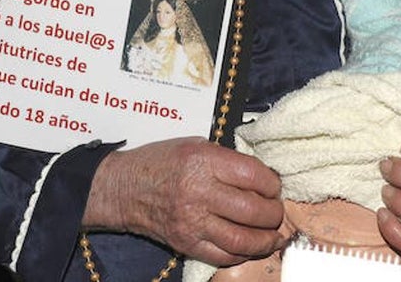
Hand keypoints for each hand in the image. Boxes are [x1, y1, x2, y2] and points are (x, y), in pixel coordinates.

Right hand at [85, 137, 284, 266]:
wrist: (124, 188)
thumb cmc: (161, 162)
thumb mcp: (195, 144)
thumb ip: (227, 159)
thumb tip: (261, 176)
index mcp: (202, 161)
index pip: (253, 176)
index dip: (272, 183)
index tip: (274, 186)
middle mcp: (198, 192)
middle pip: (252, 211)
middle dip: (274, 214)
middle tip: (276, 211)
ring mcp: (191, 221)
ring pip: (242, 239)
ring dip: (265, 240)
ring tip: (272, 234)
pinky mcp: (185, 243)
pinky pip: (222, 256)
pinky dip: (242, 254)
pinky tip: (250, 247)